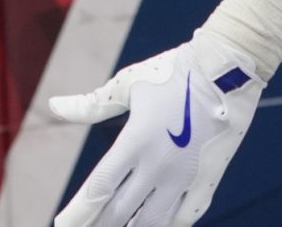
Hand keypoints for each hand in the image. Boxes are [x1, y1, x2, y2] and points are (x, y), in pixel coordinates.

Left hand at [50, 29, 265, 226]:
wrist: (227, 70)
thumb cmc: (171, 72)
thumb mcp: (127, 84)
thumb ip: (91, 105)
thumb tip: (54, 106)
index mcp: (136, 141)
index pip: (99, 187)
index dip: (78, 211)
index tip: (63, 223)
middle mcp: (159, 165)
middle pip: (120, 211)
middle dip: (97, 225)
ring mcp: (185, 177)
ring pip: (152, 221)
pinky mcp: (207, 180)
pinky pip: (185, 216)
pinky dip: (167, 225)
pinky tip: (154, 225)